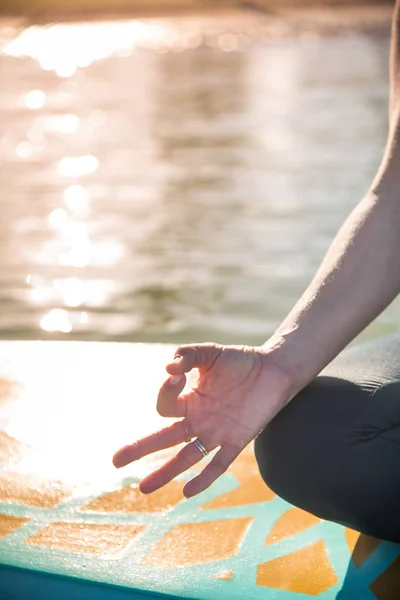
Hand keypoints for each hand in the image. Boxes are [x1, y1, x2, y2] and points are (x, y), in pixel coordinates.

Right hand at [113, 343, 293, 497]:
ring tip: (143, 488)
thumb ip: (188, 355)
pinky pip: (219, 464)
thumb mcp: (210, 353)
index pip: (165, 406)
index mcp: (189, 400)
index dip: (165, 392)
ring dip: (165, 472)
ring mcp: (216, 432)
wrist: (274, 370)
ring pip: (185, 457)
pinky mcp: (238, 440)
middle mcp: (198, 419)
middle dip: (140, 449)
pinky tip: (187, 492)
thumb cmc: (240, 361)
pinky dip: (204, 478)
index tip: (177, 374)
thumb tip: (168, 368)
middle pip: (164, 438)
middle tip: (116, 461)